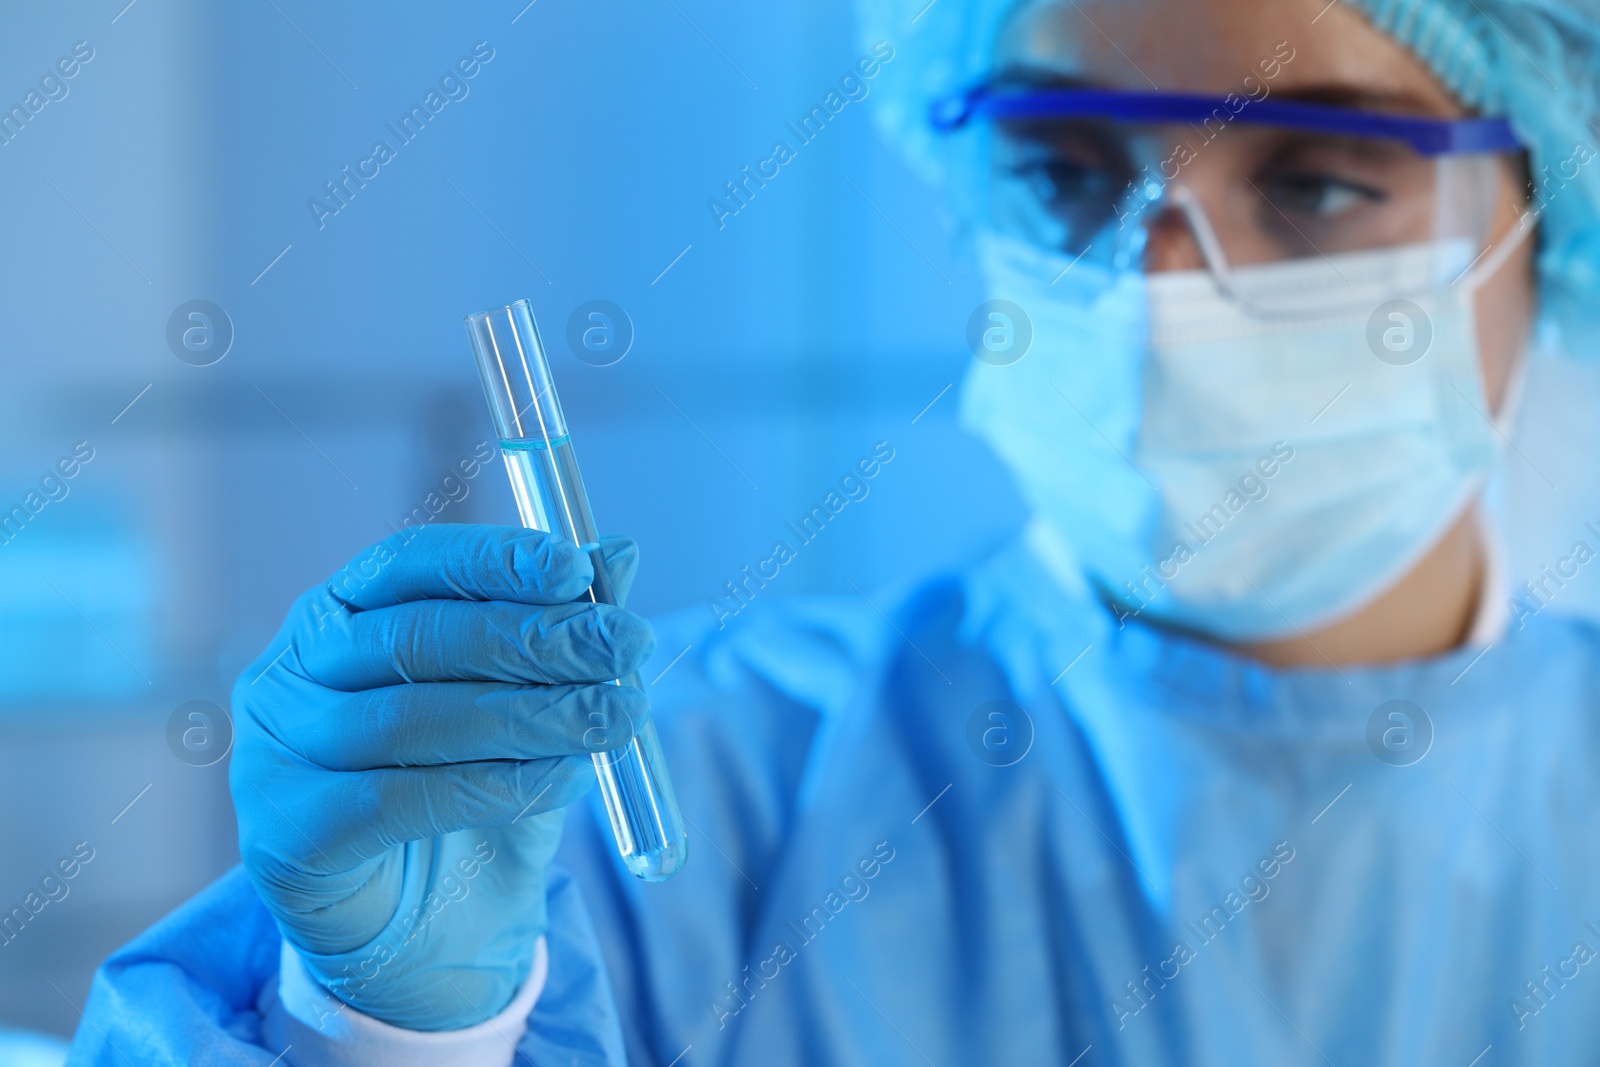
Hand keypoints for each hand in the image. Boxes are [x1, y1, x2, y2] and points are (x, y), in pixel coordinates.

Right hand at [229, 524, 652, 1029]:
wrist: (430, 935)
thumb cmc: (472, 795)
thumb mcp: (532, 704)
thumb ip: (562, 627)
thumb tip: (621, 552)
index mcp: (338, 615)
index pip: (410, 563)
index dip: (495, 559)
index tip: (577, 569)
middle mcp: (290, 673)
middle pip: (416, 637)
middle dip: (536, 639)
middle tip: (628, 647)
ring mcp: (273, 753)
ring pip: (412, 718)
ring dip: (531, 715)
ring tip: (614, 719)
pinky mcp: (280, 834)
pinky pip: (397, 800)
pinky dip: (496, 785)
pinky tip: (568, 780)